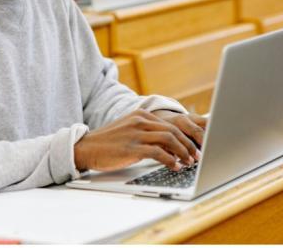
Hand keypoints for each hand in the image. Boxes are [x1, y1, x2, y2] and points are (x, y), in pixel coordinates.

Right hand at [74, 109, 202, 172]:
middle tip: (196, 157)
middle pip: (173, 130)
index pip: (171, 124)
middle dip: (188, 145)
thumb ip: (148, 133)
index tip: (194, 147)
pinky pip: (158, 152)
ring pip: (169, 139)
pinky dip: (170, 160)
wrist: (86, 147)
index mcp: (141, 115)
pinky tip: (174, 167)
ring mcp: (136, 133)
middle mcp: (140, 121)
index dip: (185, 137)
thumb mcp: (130, 131)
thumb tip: (171, 146)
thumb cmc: (109, 143)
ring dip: (183, 152)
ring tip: (188, 162)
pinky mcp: (132, 147)